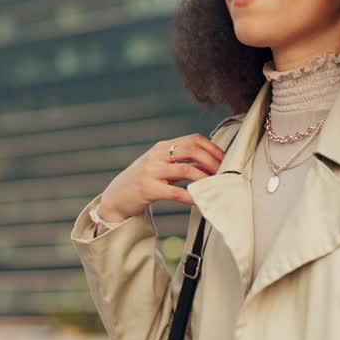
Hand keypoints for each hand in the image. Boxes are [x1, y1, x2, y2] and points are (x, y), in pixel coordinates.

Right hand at [97, 134, 226, 222]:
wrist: (116, 197)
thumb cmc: (143, 181)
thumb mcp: (160, 166)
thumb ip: (180, 162)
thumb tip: (209, 164)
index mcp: (162, 147)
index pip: (192, 139)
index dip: (211, 148)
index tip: (223, 159)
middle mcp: (157, 156)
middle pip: (191, 150)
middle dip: (211, 160)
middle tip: (222, 173)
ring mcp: (151, 172)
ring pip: (186, 170)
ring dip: (205, 178)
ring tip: (214, 185)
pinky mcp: (148, 190)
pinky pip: (176, 192)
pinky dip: (191, 196)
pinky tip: (199, 200)